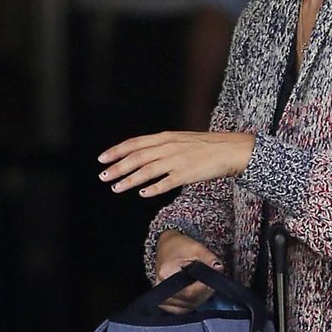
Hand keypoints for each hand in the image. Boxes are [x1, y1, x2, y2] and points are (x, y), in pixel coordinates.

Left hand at [98, 130, 254, 196]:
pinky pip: (167, 182)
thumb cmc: (204, 146)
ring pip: (147, 170)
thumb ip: (160, 146)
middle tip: (102, 176)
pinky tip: (143, 194)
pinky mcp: (187, 173)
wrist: (230, 149)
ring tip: (116, 187)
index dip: (116, 151)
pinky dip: (154, 188)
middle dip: (117, 167)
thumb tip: (141, 154)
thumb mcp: (179, 140)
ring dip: (129, 179)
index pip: (135, 143)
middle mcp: (168, 147)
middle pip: (137, 157)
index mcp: (165, 137)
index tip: (102, 159)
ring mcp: (177, 160)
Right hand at [153, 231, 221, 311]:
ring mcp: (161, 297)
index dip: (205, 287)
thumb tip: (219, 269)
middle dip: (205, 292)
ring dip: (200, 298)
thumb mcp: (196, 248)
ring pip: (188, 307)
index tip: (214, 279)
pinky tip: (196, 293)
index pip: (190, 291)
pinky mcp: (164, 303)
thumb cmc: (178, 247)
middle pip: (190, 301)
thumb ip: (209, 258)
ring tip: (203, 285)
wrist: (166, 247)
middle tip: (212, 281)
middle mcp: (161, 288)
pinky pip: (181, 310)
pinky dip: (192, 303)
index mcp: (166, 274)